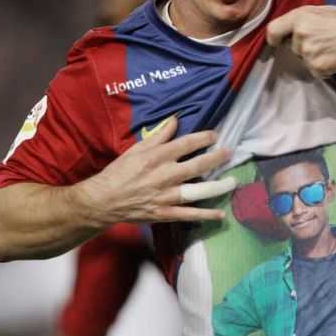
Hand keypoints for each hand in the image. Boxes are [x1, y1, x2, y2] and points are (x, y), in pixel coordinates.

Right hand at [74, 116, 234, 224]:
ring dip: (219, 186)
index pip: (187, 144)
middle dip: (218, 158)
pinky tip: (220, 214)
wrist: (103, 201)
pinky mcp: (165, 213)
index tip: (216, 135)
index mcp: (157, 157)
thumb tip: (175, 120)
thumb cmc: (119, 172)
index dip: (204, 138)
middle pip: (198, 165)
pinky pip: (189, 215)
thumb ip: (159, 136)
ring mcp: (166, 196)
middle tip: (229, 153)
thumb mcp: (136, 149)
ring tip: (233, 181)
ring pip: (199, 190)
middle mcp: (165, 175)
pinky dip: (206, 215)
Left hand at [266, 5, 335, 76]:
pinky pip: (315, 72)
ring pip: (304, 60)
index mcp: (299, 16)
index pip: (273, 31)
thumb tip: (287, 33)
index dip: (273, 39)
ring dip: (316, 58)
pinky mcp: (317, 68)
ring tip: (334, 47)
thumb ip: (302, 21)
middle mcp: (299, 34)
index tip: (276, 42)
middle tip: (325, 40)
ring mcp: (307, 52)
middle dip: (304, 47)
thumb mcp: (320, 12)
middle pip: (292, 47)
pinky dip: (325, 69)